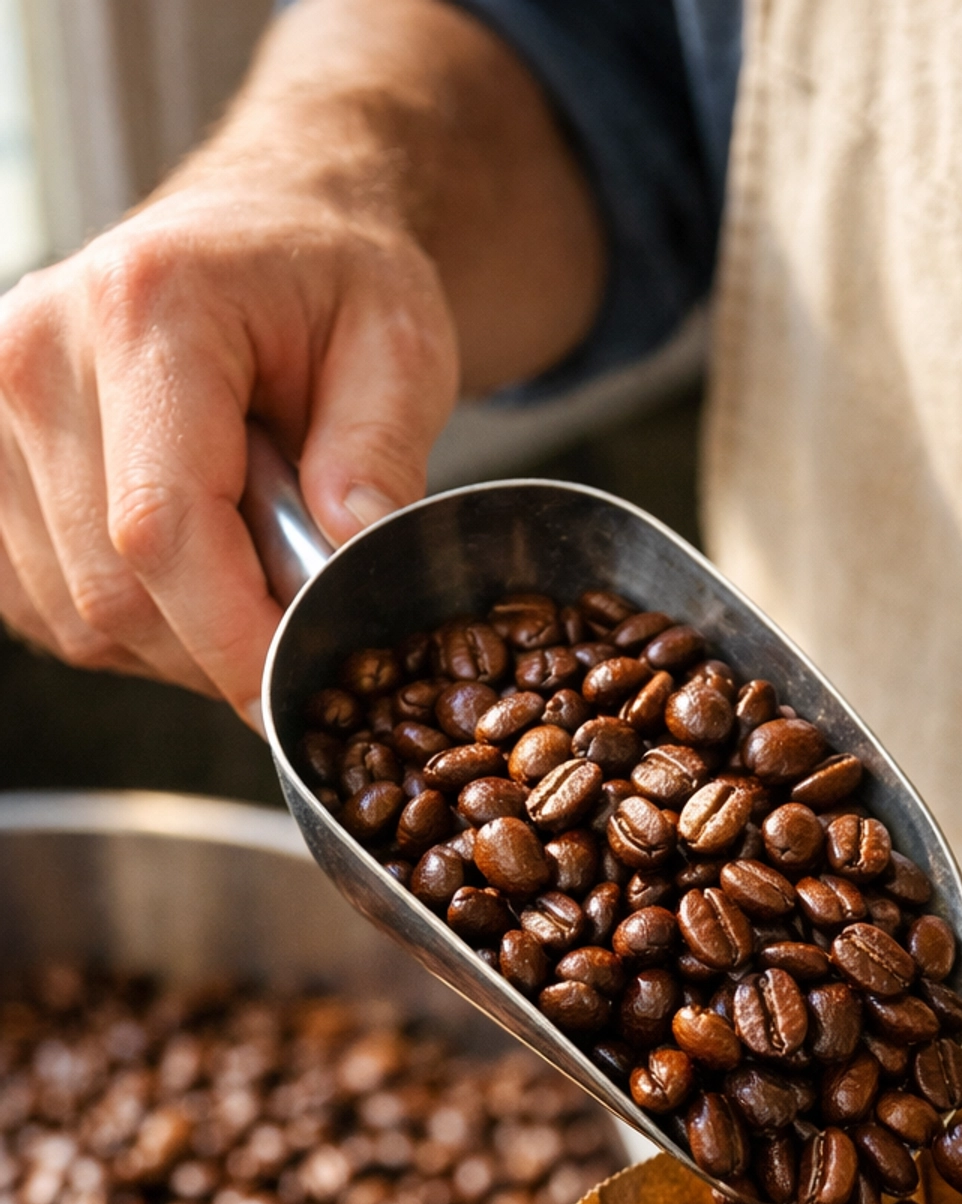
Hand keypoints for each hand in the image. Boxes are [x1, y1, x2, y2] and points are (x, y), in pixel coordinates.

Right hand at [0, 0, 599, 718]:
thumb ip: (381, 449)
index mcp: (148, 308)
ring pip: (78, 616)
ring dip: (179, 641)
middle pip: (113, 590)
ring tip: (251, 569)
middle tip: (302, 620)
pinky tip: (192, 572)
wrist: (260, 239)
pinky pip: (46, 610)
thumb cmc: (332, 285)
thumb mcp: (402, 343)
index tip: (299, 686)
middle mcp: (40, 355)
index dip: (232, 637)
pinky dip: (131, 627)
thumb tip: (351, 551)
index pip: (161, 526)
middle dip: (220, 647)